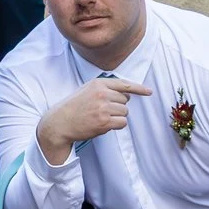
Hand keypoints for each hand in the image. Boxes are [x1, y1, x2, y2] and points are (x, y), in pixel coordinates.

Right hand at [36, 77, 152, 163]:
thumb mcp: (86, 90)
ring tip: (101, 117)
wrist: (60, 122)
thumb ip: (104, 88)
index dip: (139, 88)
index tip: (149, 92)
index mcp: (98, 83)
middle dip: (118, 106)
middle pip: (125, 100)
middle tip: (103, 111)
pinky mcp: (104, 122)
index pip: (124, 84)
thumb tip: (127, 94)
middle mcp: (102, 93)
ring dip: (117, 116)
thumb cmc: (73, 107)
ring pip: (125, 112)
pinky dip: (116, 125)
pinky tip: (103, 124)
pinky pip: (122, 122)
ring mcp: (103, 108)